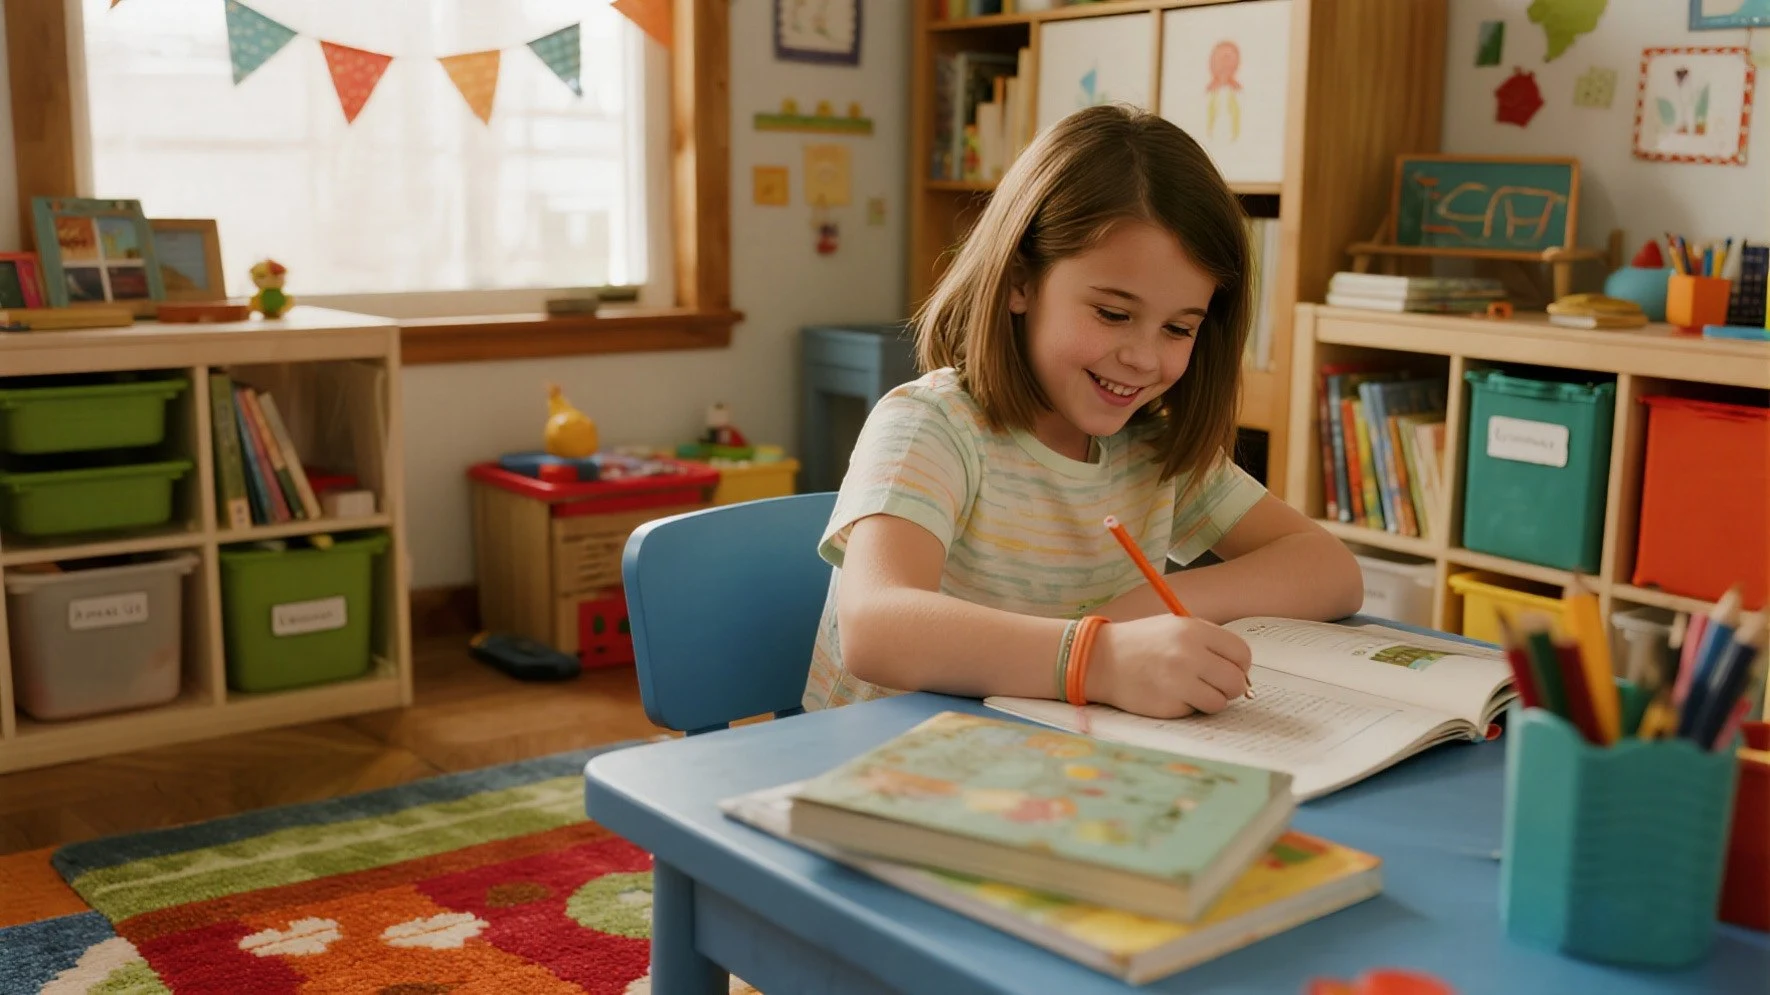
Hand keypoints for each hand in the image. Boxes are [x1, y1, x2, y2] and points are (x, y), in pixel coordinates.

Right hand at [1083, 616, 1251, 718]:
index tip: (1229, 669)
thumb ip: (1209, 644)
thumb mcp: (1175, 627)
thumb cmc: (1140, 644)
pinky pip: (1196, 712)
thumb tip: (1242, 673)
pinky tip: (1171, 695)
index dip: (1239, 665)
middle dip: (1229, 686)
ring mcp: (1178, 682)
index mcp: (1194, 631)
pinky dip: (1189, 707)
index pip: (1242, 653)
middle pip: (1236, 680)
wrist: (1099, 660)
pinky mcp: (1168, 705)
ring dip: (1210, 700)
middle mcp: (1189, 655)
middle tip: (1214, 685)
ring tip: (1191, 691)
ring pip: (1220, 701)